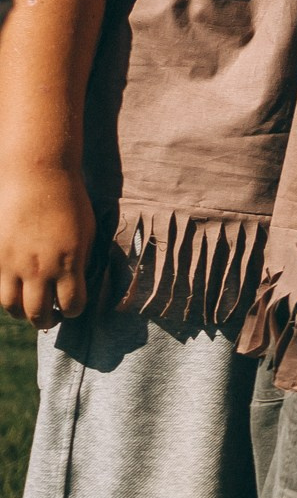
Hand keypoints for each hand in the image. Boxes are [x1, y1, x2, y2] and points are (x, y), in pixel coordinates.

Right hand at [0, 160, 94, 328]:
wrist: (37, 176)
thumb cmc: (69, 201)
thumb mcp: (87, 232)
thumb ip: (82, 261)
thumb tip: (78, 282)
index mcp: (69, 263)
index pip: (72, 305)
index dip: (74, 311)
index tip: (72, 307)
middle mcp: (40, 268)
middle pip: (39, 313)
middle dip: (47, 320)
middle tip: (50, 316)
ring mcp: (13, 264)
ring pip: (12, 307)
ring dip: (22, 311)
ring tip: (28, 306)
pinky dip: (5, 294)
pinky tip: (14, 287)